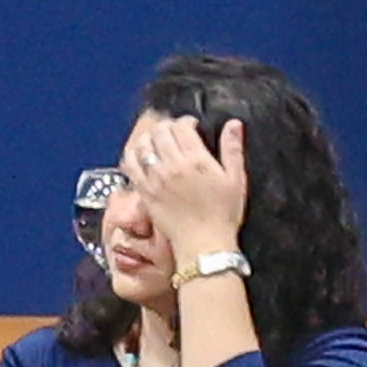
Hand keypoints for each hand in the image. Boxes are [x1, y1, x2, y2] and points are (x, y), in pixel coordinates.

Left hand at [123, 106, 252, 263]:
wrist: (204, 245)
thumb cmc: (224, 215)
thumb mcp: (236, 179)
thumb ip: (233, 149)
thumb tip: (234, 124)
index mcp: (197, 161)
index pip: (181, 127)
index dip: (185, 122)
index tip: (191, 127)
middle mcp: (172, 167)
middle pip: (160, 132)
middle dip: (167, 127)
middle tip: (174, 133)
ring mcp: (155, 179)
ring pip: (142, 145)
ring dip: (148, 137)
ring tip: (156, 141)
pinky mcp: (144, 192)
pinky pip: (130, 166)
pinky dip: (132, 155)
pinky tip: (140, 156)